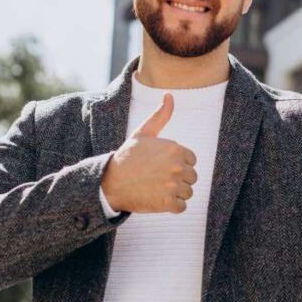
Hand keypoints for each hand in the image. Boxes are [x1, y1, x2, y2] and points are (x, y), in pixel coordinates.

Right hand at [100, 93, 197, 213]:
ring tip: (156, 188)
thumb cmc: (127, 157)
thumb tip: (169, 95)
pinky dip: (171, 206)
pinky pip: (181, 207)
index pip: (191, 160)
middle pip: (191, 177)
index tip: (160, 165)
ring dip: (175, 193)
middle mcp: (177, 166)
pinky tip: (157, 199)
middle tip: (157, 178)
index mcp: (175, 148)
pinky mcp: (168, 203)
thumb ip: (160, 115)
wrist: (109, 182)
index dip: (177, 164)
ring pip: (187, 192)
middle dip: (177, 179)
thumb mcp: (143, 133)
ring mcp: (173, 185)